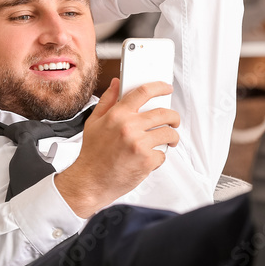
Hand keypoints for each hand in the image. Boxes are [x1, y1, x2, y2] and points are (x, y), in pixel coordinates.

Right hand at [54, 78, 179, 217]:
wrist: (90, 181)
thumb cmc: (92, 154)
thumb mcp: (94, 122)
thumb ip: (107, 101)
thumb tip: (116, 84)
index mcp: (117, 115)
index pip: (143, 92)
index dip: (159, 87)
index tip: (166, 88)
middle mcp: (129, 127)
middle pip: (163, 113)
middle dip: (173, 116)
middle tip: (174, 120)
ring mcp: (139, 144)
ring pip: (168, 133)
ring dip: (172, 136)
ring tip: (169, 140)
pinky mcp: (146, 161)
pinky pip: (162, 154)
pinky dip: (159, 156)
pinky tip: (151, 158)